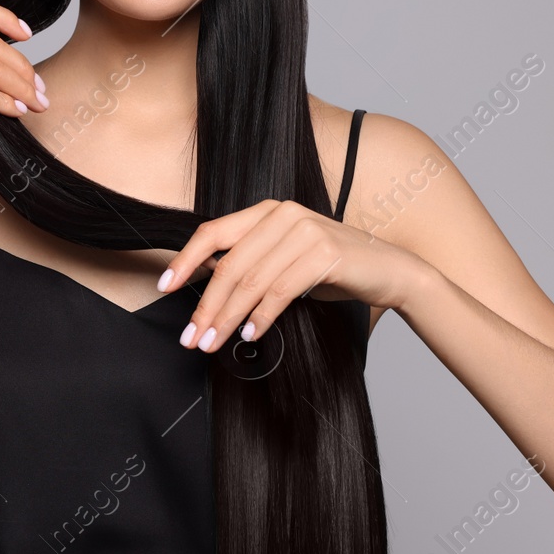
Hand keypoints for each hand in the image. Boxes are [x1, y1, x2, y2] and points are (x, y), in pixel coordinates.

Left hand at [158, 199, 430, 352]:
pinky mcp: (325, 253)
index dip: (184, 260)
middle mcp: (283, 214)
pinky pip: (281, 290)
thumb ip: (249, 261)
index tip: (164, 287)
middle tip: (190, 337)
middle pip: (229, 264)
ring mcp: (305, 231)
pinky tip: (250, 334)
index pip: (213, 232)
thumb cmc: (330, 267)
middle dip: (205, 304)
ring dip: (227, 317)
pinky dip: (261, 316)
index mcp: (266, 210)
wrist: (389, 269)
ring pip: (252, 281)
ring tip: (212, 343)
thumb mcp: (283, 258)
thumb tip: (203, 283)